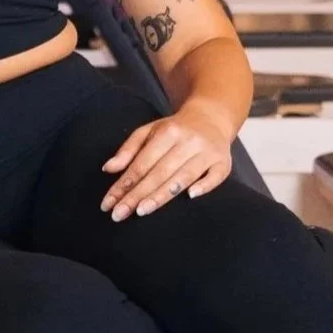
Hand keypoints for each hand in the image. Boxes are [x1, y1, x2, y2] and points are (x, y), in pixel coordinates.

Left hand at [99, 103, 234, 221]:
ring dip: (162, 195)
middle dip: (137, 195)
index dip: (123, 184)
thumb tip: (108, 169)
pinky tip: (190, 197)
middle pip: (159, 172)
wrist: (212, 118)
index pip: (142, 163)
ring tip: (141, 211)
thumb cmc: (175, 130)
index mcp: (168, 132)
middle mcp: (188, 142)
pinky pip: (215, 176)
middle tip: (118, 214)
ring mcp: (207, 152)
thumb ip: (128, 150)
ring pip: (183, 177)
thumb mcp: (149, 131)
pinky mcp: (223, 162)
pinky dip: (204, 185)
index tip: (108, 203)